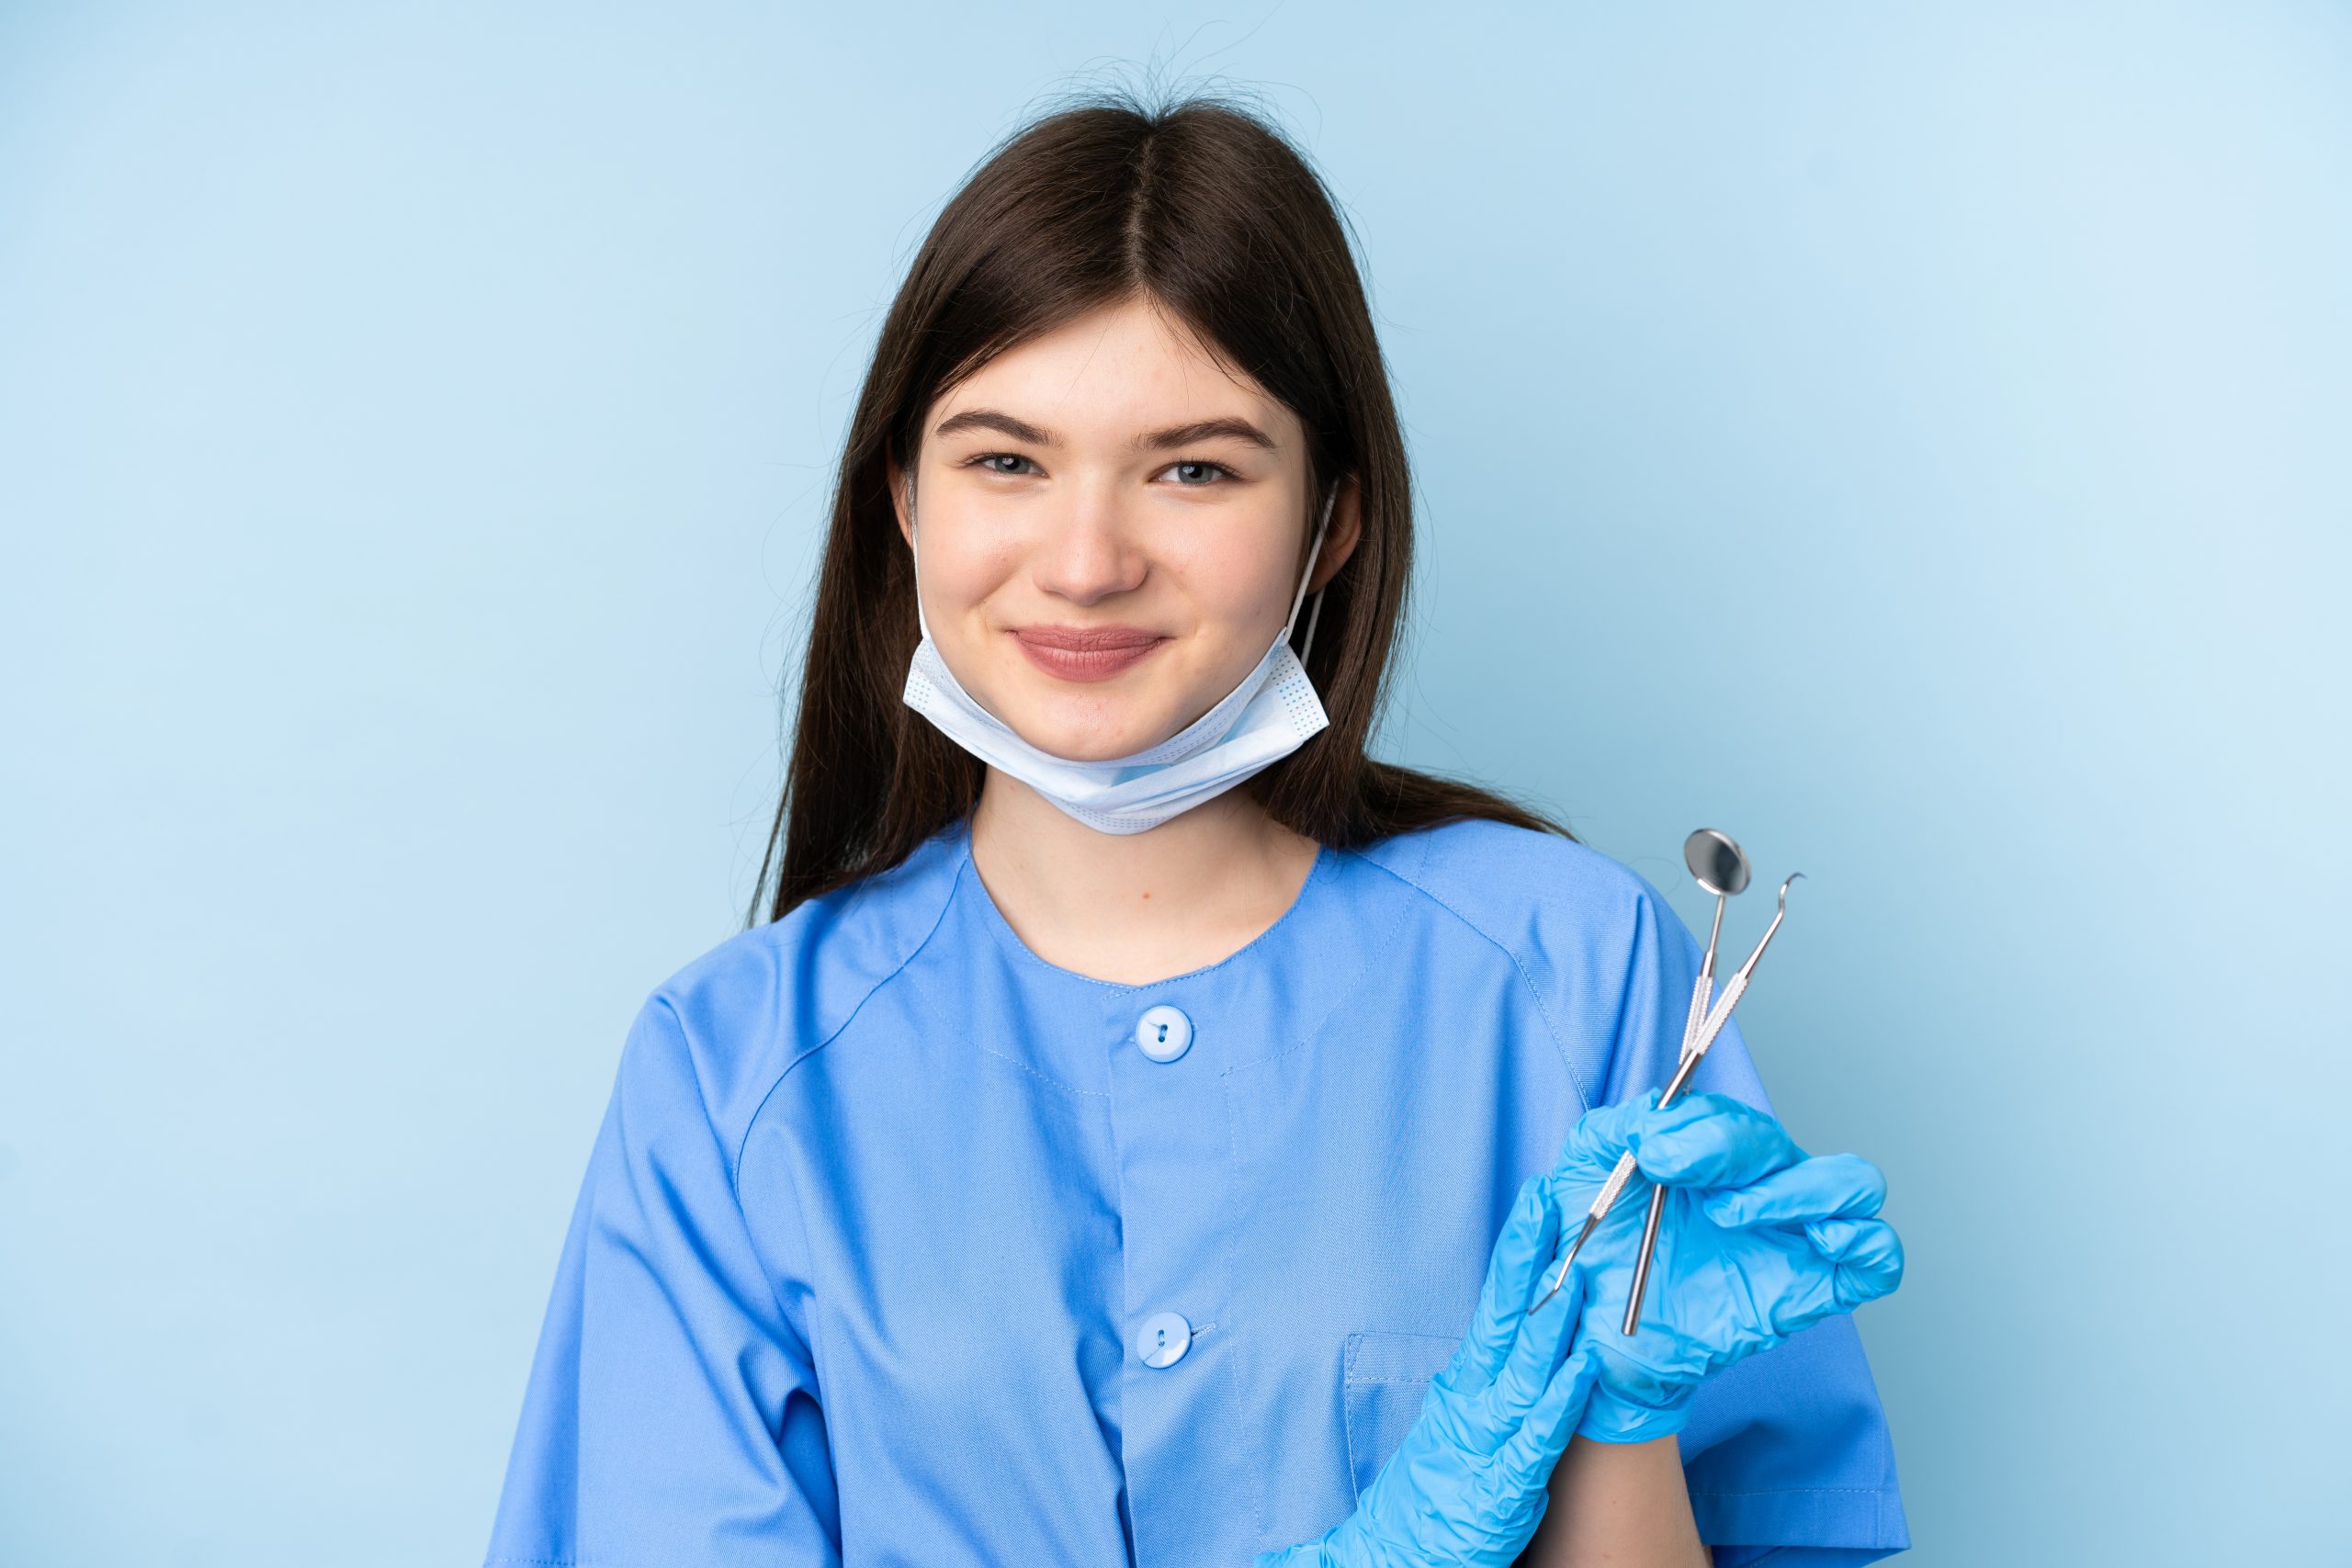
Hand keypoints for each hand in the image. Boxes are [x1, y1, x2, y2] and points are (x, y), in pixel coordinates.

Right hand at [1256, 1176, 1602, 1567]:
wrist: (1388, 1557)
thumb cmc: (1429, 1497)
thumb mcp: (1457, 1429)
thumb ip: (1488, 1388)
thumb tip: (1523, 1340)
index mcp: (1463, 1387)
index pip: (1496, 1308)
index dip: (1518, 1256)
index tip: (1538, 1208)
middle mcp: (1471, 1404)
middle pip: (1505, 1320)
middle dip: (1528, 1260)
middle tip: (1550, 1205)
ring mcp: (1486, 1444)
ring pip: (1525, 1372)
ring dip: (1553, 1321)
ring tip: (1577, 1274)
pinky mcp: (1502, 1490)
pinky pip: (1538, 1439)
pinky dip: (1561, 1402)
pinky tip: (1583, 1369)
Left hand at [1546, 1091, 1903, 1444]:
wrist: (1595, 1340)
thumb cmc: (1595, 1252)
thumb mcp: (1583, 1174)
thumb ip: (1613, 1128)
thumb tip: (1655, 1114)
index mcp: (1714, 1158)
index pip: (1734, 1119)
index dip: (1699, 1126)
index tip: (1649, 1153)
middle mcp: (1762, 1190)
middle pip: (1785, 1145)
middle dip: (1731, 1149)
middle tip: (1672, 1174)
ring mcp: (1793, 1238)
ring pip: (1854, 1185)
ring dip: (1800, 1189)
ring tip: (1729, 1215)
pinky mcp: (1811, 1291)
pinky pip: (1878, 1257)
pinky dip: (1867, 1241)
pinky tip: (1818, 1242)